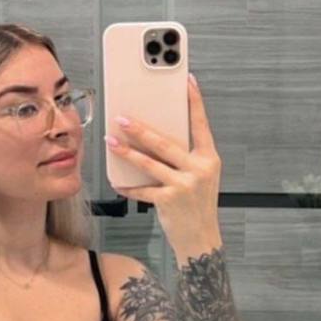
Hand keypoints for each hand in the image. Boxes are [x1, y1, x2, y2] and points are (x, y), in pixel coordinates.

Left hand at [106, 73, 222, 254]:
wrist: (200, 239)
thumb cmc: (198, 205)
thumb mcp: (201, 177)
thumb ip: (186, 158)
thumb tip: (157, 138)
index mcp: (209, 159)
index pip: (201, 124)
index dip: (194, 102)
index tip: (187, 81)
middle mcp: (199, 169)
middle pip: (165, 142)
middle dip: (140, 129)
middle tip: (122, 118)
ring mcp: (183, 185)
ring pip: (149, 163)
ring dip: (127, 152)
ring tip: (111, 141)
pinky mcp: (168, 200)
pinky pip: (142, 189)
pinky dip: (128, 186)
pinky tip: (116, 181)